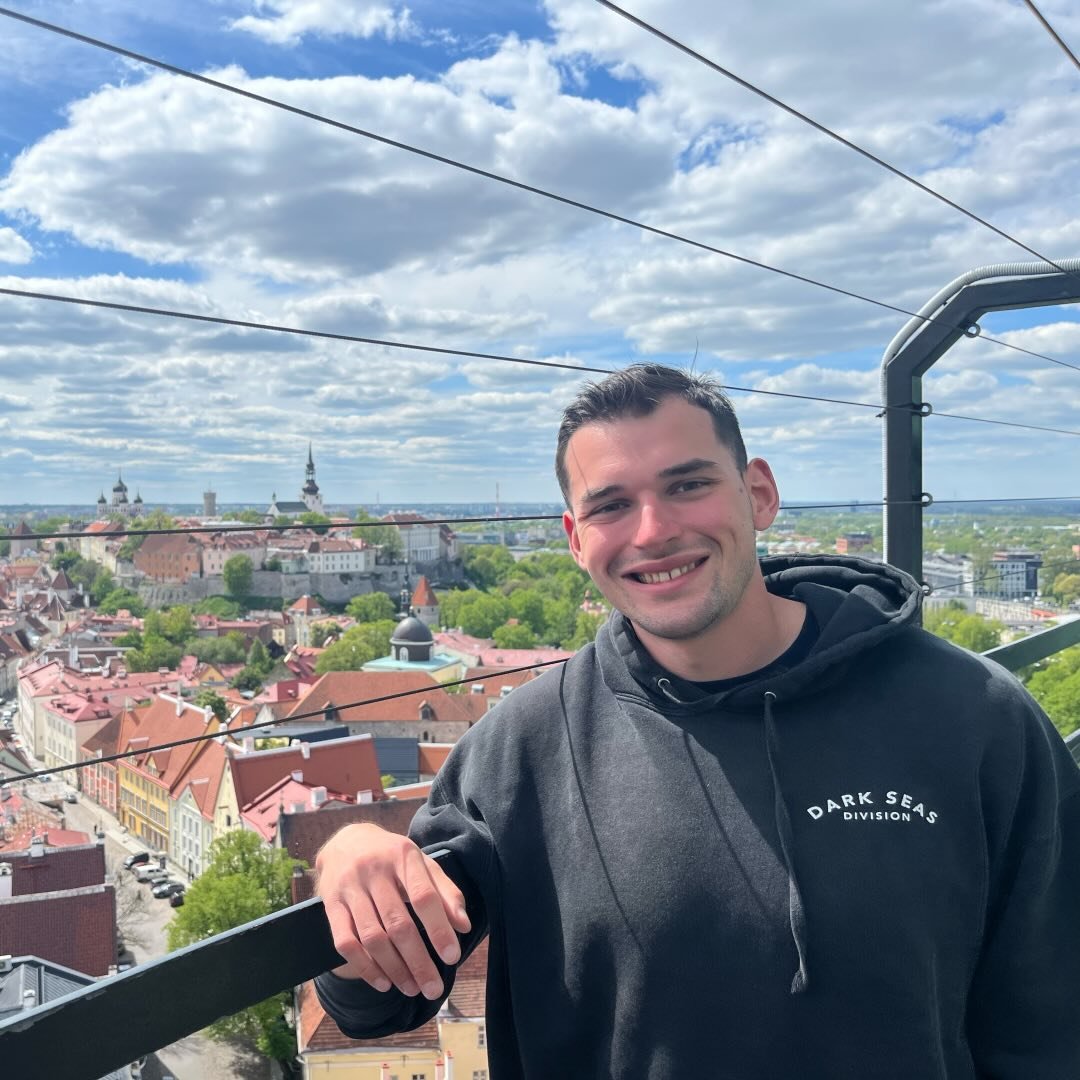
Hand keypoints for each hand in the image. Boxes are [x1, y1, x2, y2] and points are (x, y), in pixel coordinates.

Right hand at [316, 823, 471, 1000]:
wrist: (345, 841)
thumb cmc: (393, 858)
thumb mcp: (422, 864)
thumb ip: (445, 892)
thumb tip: (463, 926)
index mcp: (403, 856)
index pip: (423, 896)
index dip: (438, 928)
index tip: (451, 957)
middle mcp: (375, 870)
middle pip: (398, 923)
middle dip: (418, 960)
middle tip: (433, 988)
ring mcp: (350, 887)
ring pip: (372, 936)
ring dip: (394, 968)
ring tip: (412, 988)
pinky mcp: (331, 904)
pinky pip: (345, 942)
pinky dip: (365, 967)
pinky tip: (383, 982)